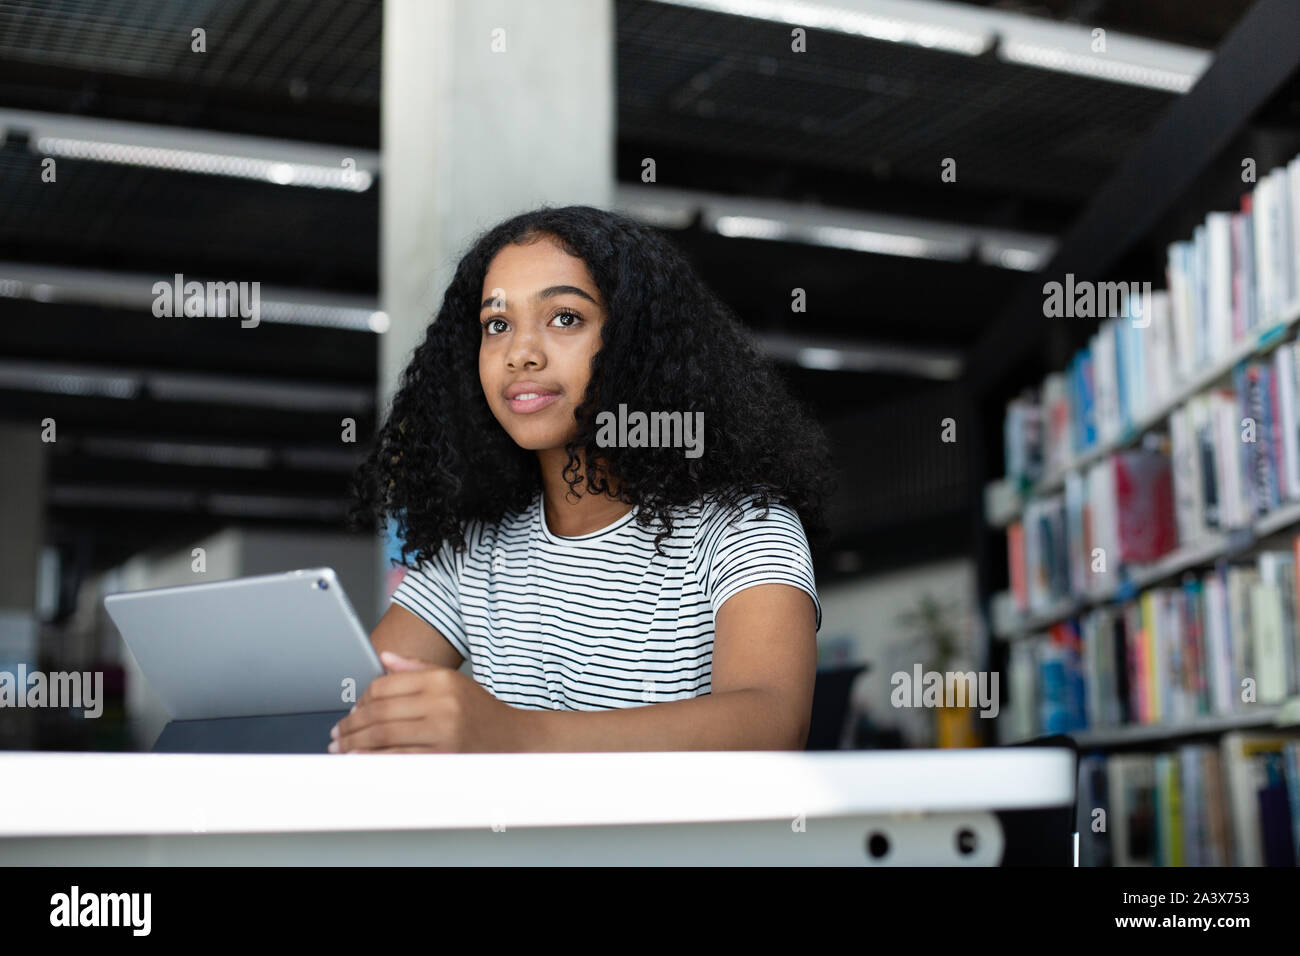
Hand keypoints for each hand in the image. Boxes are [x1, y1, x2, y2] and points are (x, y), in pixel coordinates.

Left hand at [329, 651, 529, 752]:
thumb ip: (417, 667)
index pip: (385, 685)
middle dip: (351, 725)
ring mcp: (443, 732)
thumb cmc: (481, 711)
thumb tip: (383, 656)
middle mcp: (442, 704)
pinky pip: (398, 758)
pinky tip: (361, 759)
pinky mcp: (443, 758)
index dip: (361, 699)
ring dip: (355, 744)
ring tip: (342, 747)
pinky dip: (374, 759)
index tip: (351, 711)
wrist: (515, 739)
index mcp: (441, 681)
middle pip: (380, 712)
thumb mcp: (453, 680)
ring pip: (384, 736)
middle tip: (337, 733)